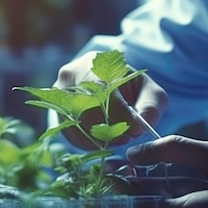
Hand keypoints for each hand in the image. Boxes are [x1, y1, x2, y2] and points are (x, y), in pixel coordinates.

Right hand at [53, 51, 167, 149]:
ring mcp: (58, 97)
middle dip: (111, 129)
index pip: (103, 90)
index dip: (121, 114)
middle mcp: (69, 78)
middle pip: (86, 109)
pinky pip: (70, 136)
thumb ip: (151, 106)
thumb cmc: (129, 89)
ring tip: (118, 137)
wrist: (105, 85)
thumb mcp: (148, 91)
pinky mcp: (56, 117)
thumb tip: (141, 125)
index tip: (137, 129)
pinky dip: (90, 144)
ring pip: (77, 125)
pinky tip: (104, 141)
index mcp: (94, 63)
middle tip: (127, 136)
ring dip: (101, 138)